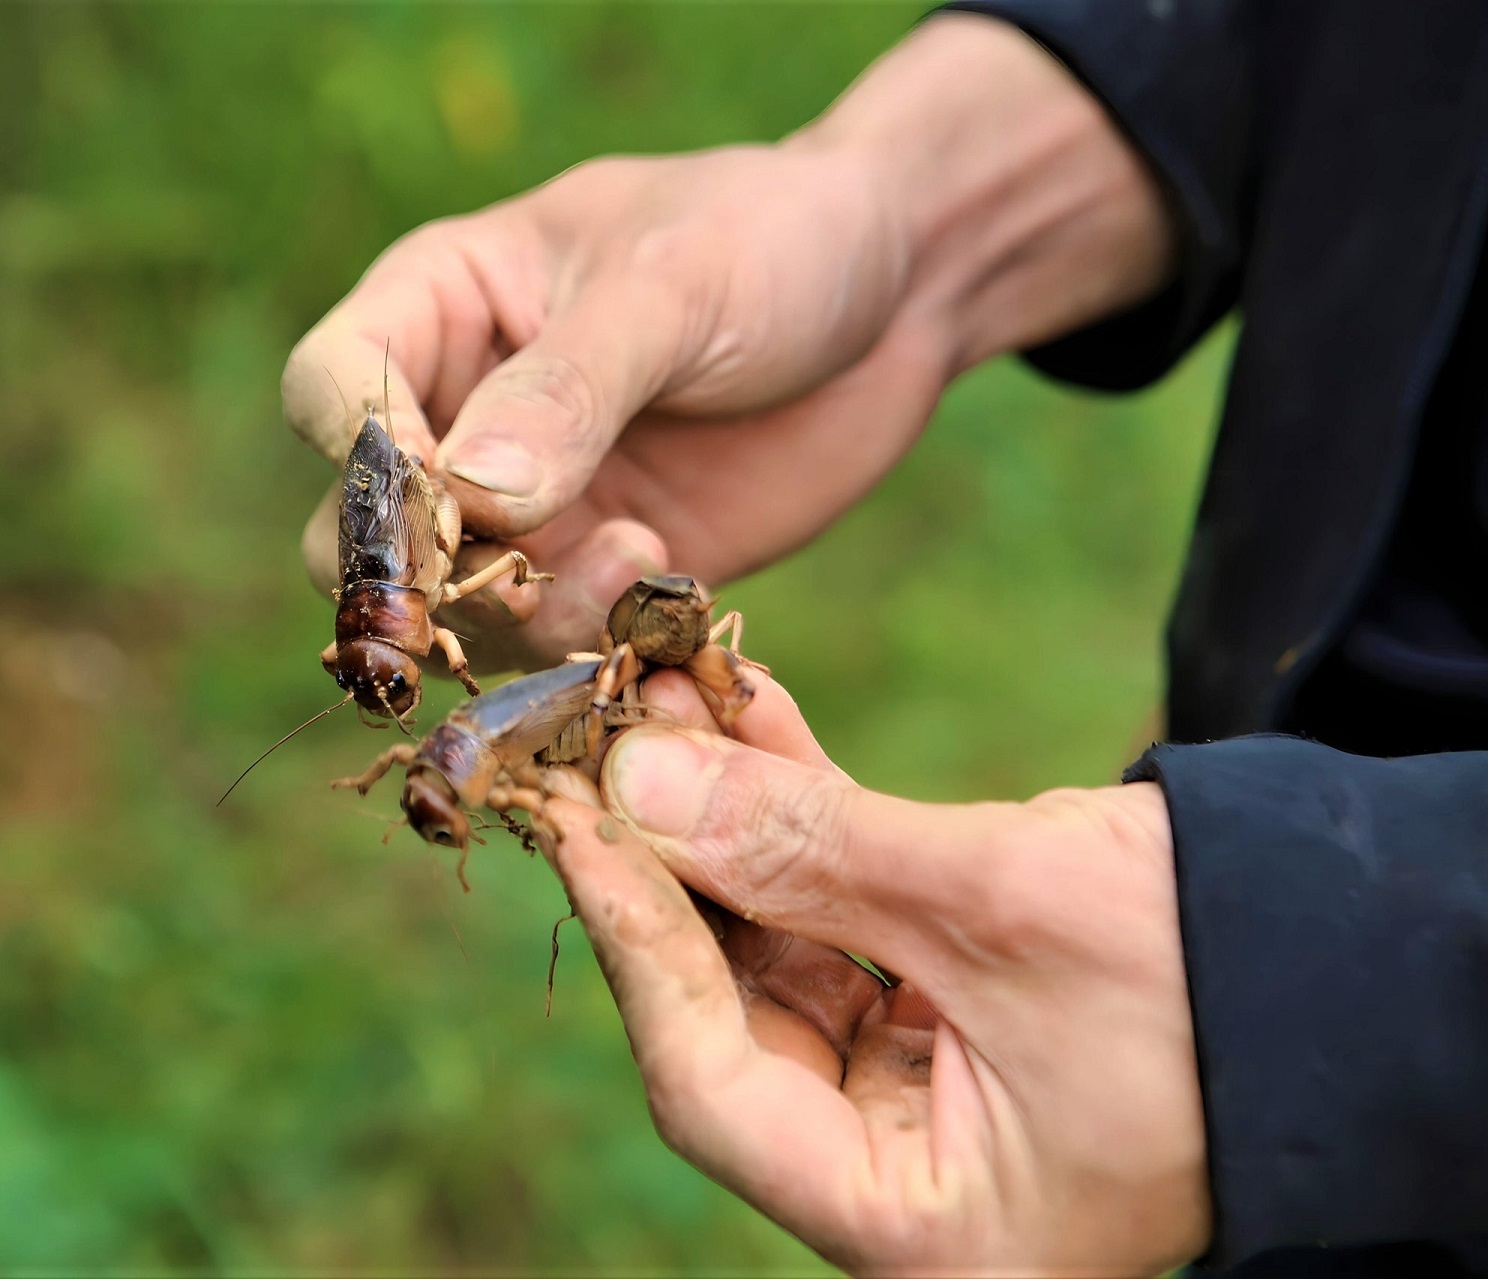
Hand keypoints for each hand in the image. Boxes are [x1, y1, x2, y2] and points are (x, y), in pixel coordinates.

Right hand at [283, 14, 1171, 672]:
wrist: (895, 298)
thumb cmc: (769, 240)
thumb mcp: (671, 288)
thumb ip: (567, 387)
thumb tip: (468, 495)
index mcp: (440, 307)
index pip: (332, 390)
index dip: (363, 455)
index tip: (446, 489)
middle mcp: (458, 418)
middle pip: (356, 535)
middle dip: (426, 573)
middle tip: (523, 567)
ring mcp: (527, 511)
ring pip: (452, 614)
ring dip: (527, 616)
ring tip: (638, 556)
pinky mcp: (600, 575)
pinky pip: (554, 647)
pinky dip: (594, 646)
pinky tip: (667, 590)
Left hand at [541, 670, 1209, 1274]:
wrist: (1396, 959)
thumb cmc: (1231, 978)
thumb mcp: (1005, 906)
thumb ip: (810, 847)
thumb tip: (637, 783)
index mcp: (922, 1228)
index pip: (715, 1090)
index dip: (641, 944)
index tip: (579, 819)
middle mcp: (912, 1175)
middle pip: (738, 1012)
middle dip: (676, 861)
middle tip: (608, 737)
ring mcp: (933, 1090)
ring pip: (784, 946)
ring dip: (731, 817)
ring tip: (670, 695)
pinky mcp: (958, 1006)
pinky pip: (847, 908)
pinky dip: (802, 814)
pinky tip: (747, 713)